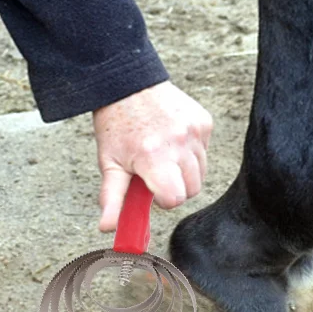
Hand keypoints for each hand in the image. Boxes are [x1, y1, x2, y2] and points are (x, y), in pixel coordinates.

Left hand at [91, 79, 211, 231]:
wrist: (127, 83)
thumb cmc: (115, 123)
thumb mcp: (109, 161)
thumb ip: (112, 198)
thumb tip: (108, 228)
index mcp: (153, 156)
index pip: (175, 198)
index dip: (164, 199)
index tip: (152, 188)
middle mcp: (178, 143)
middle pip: (192, 189)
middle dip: (174, 186)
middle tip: (155, 169)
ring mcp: (194, 130)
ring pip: (202, 171)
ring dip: (184, 169)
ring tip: (162, 152)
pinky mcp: (204, 121)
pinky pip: (205, 150)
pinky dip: (191, 150)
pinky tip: (171, 137)